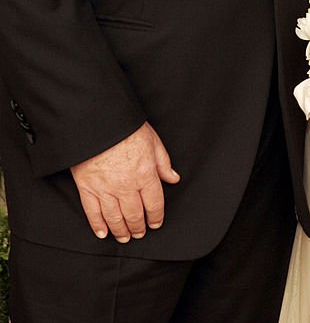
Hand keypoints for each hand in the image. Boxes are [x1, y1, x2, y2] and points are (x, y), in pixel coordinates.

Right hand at [70, 122, 179, 242]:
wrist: (96, 121)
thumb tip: (173, 178)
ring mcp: (105, 189)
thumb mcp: (152, 140)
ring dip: (121, 231)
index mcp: (145, 174)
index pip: (154, 203)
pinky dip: (98, 225)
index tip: (156, 223)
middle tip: (140, 233)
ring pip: (115, 218)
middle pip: (135, 215)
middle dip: (139, 227)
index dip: (156, 216)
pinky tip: (103, 233)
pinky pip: (93, 213)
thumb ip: (163, 162)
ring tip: (125, 237)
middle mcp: (126, 186)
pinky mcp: (87, 188)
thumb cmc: (125, 127)